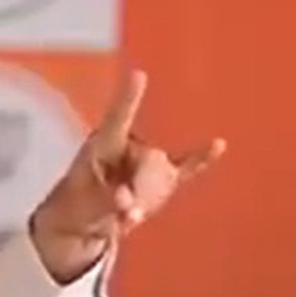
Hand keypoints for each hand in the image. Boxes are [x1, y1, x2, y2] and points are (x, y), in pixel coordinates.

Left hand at [30, 69, 225, 283]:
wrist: (85, 221)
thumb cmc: (78, 205)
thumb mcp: (85, 206)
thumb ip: (110, 202)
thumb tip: (132, 205)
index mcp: (102, 143)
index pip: (118, 117)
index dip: (128, 98)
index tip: (138, 75)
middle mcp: (128, 145)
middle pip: (149, 161)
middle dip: (137, 190)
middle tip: (119, 208)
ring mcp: (148, 162)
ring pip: (161, 176)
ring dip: (146, 200)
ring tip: (125, 212)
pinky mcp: (165, 179)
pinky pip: (187, 167)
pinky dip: (202, 159)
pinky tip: (218, 145)